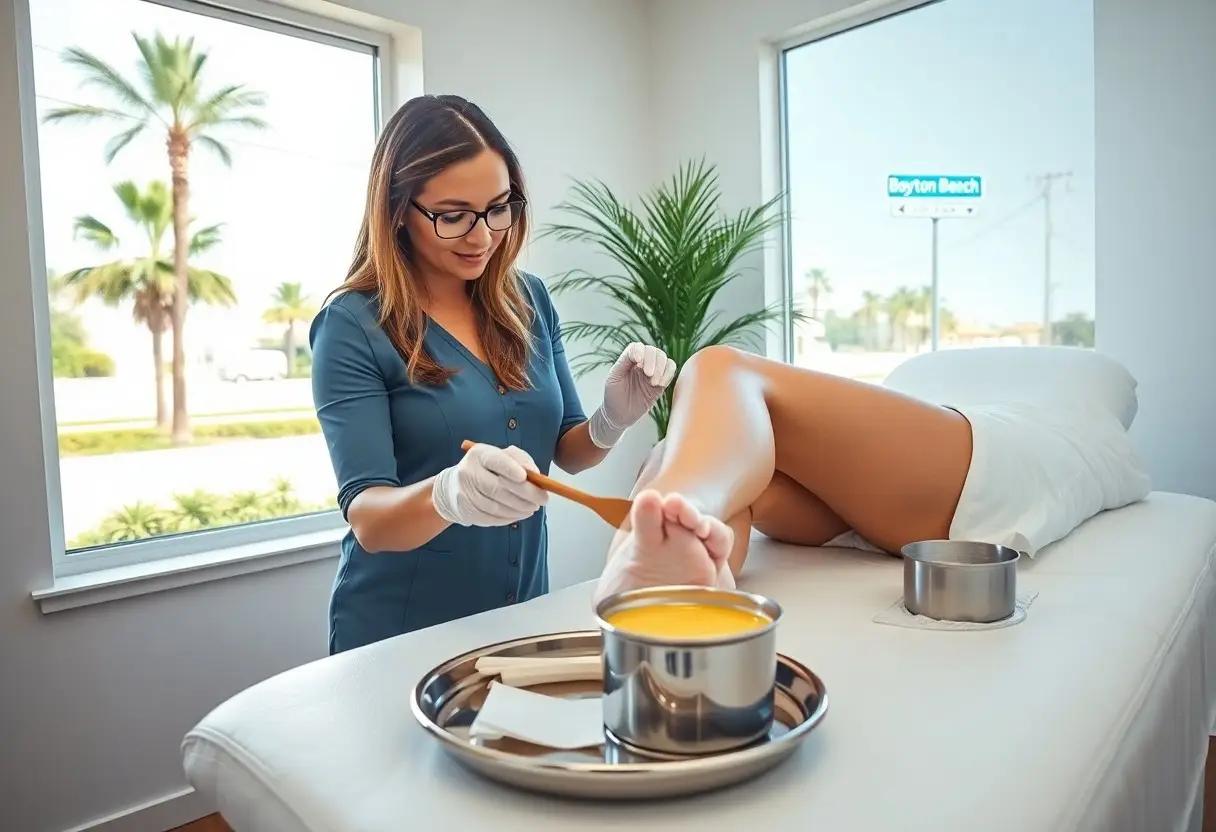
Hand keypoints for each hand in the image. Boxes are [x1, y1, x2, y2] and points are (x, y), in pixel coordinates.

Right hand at [432, 443, 548, 526]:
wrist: (454, 486)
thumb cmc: (487, 469)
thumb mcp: (503, 457)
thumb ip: (521, 461)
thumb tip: (535, 474)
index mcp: (479, 455)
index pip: (496, 460)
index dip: (511, 469)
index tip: (527, 478)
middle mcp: (468, 472)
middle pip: (498, 487)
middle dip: (525, 494)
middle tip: (543, 499)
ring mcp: (465, 494)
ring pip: (496, 506)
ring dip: (520, 509)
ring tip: (533, 507)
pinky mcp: (466, 511)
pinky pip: (491, 518)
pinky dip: (509, 518)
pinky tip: (520, 514)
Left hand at [589, 343, 676, 448]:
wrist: (619, 416)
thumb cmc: (613, 396)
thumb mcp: (614, 378)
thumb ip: (624, 363)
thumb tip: (638, 354)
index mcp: (628, 360)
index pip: (637, 347)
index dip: (640, 351)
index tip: (638, 361)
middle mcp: (642, 363)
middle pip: (653, 351)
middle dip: (653, 361)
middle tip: (648, 374)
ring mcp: (652, 373)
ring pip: (664, 359)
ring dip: (661, 368)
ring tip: (654, 382)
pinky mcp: (660, 383)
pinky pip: (670, 371)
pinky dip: (668, 374)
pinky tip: (660, 384)